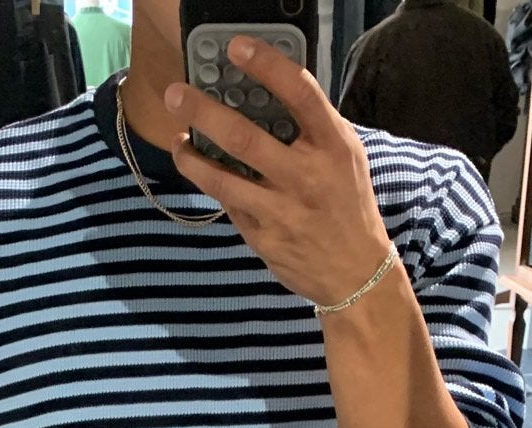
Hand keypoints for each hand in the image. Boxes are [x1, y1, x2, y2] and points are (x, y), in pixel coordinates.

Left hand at [163, 38, 389, 308]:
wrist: (356, 274)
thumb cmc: (347, 205)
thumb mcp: (344, 156)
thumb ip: (313, 127)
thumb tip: (267, 93)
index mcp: (332, 147)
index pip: (299, 93)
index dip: (266, 66)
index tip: (237, 48)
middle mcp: (305, 177)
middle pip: (244, 137)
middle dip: (203, 112)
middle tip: (176, 96)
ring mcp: (280, 211)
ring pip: (222, 179)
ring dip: (191, 158)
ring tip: (179, 141)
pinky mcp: (262, 238)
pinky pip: (229, 205)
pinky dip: (214, 186)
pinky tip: (204, 173)